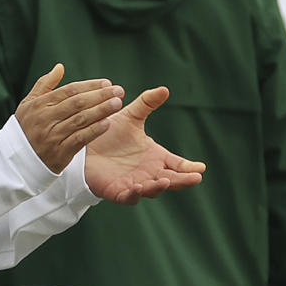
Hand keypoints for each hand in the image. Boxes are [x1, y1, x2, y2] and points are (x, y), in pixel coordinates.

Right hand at [15, 63, 124, 172]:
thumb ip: (44, 84)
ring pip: (81, 120)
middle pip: (78, 103)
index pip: (69, 91)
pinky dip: (94, 131)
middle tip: (119, 91)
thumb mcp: (29, 103)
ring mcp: (53, 136)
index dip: (89, 86)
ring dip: (101, 111)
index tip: (107, 82)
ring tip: (117, 103)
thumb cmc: (26, 127)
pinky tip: (107, 124)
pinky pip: (80, 139)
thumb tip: (60, 67)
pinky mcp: (60, 152)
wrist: (17, 160)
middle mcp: (46, 118)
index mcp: (39, 104)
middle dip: (100, 95)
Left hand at [84, 86, 205, 204]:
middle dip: (184, 180)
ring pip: (152, 190)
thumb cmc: (110, 133)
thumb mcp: (130, 117)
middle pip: (171, 180)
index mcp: (155, 157)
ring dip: (159, 187)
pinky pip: (128, 197)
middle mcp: (148, 173)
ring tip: (165, 180)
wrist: (83, 144)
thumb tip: (165, 88)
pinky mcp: (117, 191)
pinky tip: (139, 187)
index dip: (189, 167)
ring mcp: (135, 184)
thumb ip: (147, 104)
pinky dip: (135, 194)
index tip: (201, 168)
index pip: (177, 164)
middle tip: (196, 178)